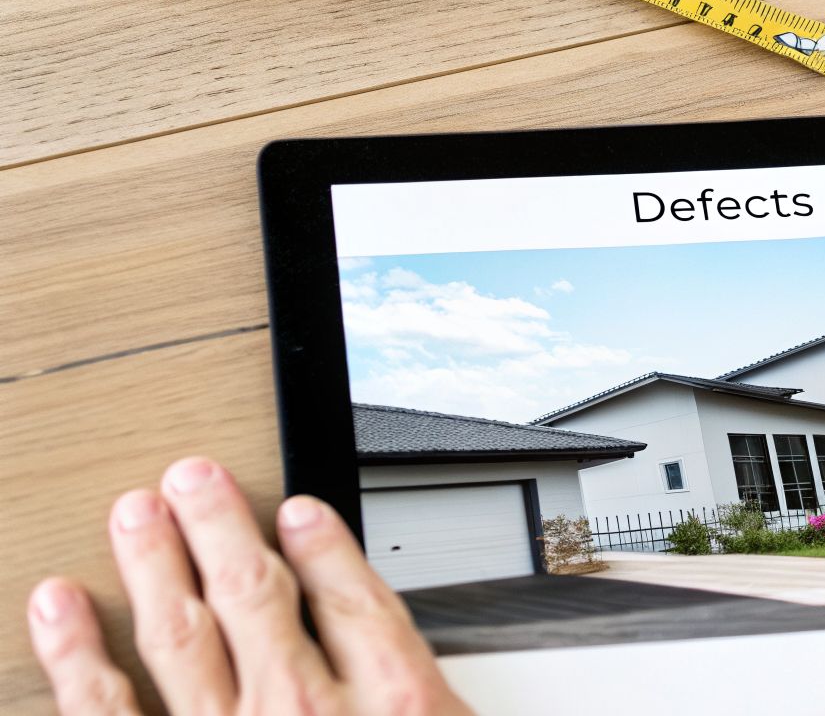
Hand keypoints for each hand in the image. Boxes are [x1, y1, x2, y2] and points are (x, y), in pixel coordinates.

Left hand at [27, 457, 473, 715]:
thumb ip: (417, 703)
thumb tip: (405, 677)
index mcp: (390, 705)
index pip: (351, 595)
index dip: (323, 544)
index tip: (300, 508)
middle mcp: (304, 713)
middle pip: (256, 592)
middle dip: (220, 527)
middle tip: (193, 478)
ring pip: (181, 633)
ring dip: (154, 562)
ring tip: (135, 513)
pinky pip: (107, 712)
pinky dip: (78, 656)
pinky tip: (60, 610)